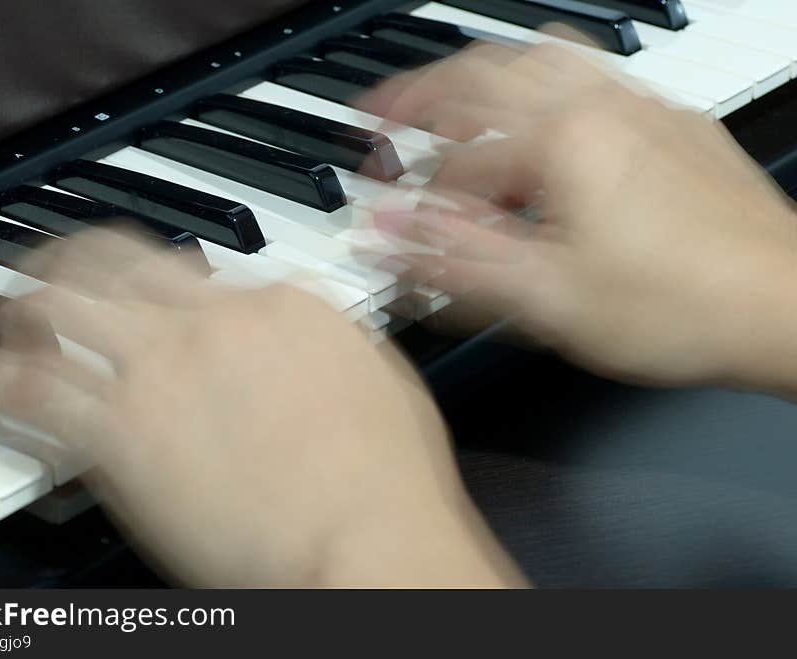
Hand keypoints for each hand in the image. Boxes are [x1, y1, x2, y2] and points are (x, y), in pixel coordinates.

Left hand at [0, 229, 522, 586]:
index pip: (204, 270)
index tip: (154, 300)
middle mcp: (214, 320)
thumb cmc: (390, 477)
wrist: (367, 536)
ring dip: (26, 307)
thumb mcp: (383, 381)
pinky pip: (37, 391)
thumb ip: (331, 342)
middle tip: (53, 268)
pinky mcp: (120, 433)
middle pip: (120, 261)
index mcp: (282, 303)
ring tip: (9, 316)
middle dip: (76, 257)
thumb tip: (310, 327)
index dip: (168, 285)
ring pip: (65, 308)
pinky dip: (2, 382)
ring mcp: (162, 369)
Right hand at [362, 43, 796, 394]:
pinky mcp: (669, 123)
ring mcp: (638, 107)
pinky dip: (541, 82)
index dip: (412, 196)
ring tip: (451, 96)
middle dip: (418, 94)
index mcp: (560, 143)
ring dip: (481, 73)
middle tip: (381, 113)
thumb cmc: (680, 307)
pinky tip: (542, 111)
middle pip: (481, 75)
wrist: (784, 306)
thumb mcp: (546, 297)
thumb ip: (452, 259)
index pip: (455, 163)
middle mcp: (597, 106)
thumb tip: (382, 231)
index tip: (387, 215)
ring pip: (537, 56)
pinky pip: (589, 74)